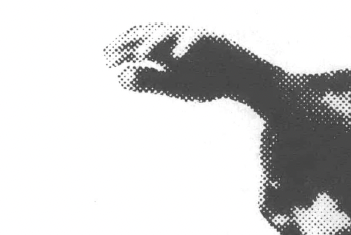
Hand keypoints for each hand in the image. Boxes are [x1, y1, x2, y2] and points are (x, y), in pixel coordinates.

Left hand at [104, 24, 269, 103]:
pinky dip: (186, 46)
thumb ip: (149, 81)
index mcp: (165, 46)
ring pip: (172, 32)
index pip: (138, 39)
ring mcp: (196, 36)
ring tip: (138, 55)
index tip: (105, 60)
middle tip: (114, 56)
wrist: (245, 81)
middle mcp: (177, 37)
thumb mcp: (173, 85)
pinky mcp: (215, 40)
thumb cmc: (208, 81)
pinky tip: (175, 58)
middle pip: (149, 32)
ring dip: (153, 42)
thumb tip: (119, 78)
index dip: (120, 47)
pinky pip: (198, 38)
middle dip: (130, 42)